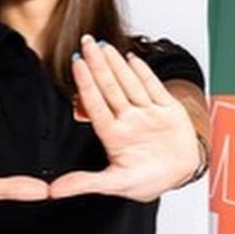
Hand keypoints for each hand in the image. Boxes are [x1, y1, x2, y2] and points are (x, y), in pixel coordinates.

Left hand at [50, 36, 200, 201]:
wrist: (181, 175)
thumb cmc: (147, 179)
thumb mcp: (116, 184)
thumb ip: (86, 183)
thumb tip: (53, 191)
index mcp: (113, 135)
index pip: (96, 104)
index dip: (86, 83)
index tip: (76, 64)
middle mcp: (127, 119)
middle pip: (110, 87)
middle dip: (97, 64)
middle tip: (85, 42)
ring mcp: (146, 112)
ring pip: (129, 83)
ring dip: (116, 64)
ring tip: (103, 45)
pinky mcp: (166, 109)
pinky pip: (153, 87)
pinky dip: (144, 73)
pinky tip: (131, 58)